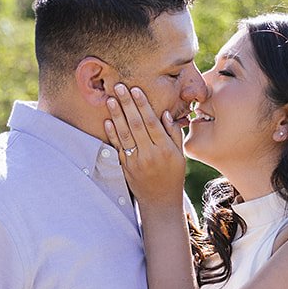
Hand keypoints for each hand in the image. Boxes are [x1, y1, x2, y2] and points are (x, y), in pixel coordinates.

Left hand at [105, 84, 186, 209]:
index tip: (136, 90)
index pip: (152, 123)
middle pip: (136, 125)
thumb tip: (164, 114)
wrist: (160, 201)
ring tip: (111, 99)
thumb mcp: (180, 155)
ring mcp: (136, 162)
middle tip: (119, 87)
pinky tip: (108, 121)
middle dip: (127, 104)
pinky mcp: (126, 168)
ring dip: (117, 116)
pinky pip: (118, 148)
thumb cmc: (173, 175)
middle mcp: (150, 154)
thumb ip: (174, 134)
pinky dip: (112, 134)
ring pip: (125, 135)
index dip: (143, 105)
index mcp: (165, 150)